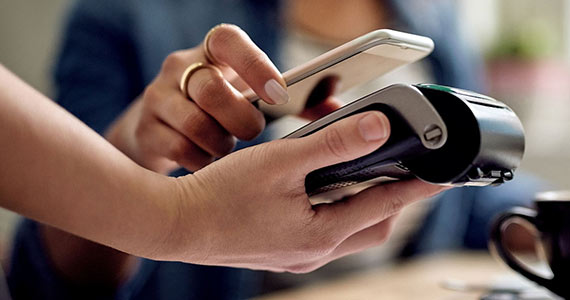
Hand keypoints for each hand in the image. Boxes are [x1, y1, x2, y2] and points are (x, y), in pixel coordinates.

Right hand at [105, 24, 287, 173]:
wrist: (164, 129)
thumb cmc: (224, 110)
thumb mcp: (256, 96)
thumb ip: (300, 101)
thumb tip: (333, 107)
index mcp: (212, 52)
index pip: (227, 41)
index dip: (254, 65)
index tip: (278, 95)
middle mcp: (180, 68)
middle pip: (211, 89)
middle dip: (241, 120)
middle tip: (254, 132)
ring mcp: (158, 97)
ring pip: (195, 124)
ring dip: (221, 144)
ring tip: (227, 147)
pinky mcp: (145, 129)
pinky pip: (180, 150)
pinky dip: (202, 161)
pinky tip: (208, 162)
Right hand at [166, 111, 445, 271]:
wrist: (175, 224)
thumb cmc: (221, 197)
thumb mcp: (282, 162)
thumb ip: (334, 145)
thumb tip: (379, 129)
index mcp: (320, 234)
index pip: (385, 206)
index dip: (415, 188)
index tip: (440, 176)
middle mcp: (313, 251)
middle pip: (371, 226)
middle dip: (391, 199)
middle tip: (400, 172)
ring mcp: (296, 254)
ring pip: (347, 232)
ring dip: (361, 205)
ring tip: (362, 176)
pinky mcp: (280, 249)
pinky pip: (323, 233)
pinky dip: (334, 211)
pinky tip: (320, 192)